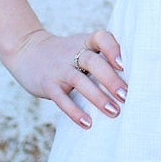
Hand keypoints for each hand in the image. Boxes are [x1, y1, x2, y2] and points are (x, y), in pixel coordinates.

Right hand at [5, 27, 127, 128]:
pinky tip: (88, 123)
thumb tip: (132, 79)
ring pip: (80, 82)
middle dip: (110, 79)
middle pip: (93, 62)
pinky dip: (75, 112)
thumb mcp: (82, 46)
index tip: (124, 64)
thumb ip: (102, 57)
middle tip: (126, 95)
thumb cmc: (66, 54)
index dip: (113, 48)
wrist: (28, 51)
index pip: (101, 38)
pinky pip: (62, 99)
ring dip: (98, 98)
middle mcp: (73, 53)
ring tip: (114, 111)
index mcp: (85, 42)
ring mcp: (59, 69)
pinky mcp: (48, 85)